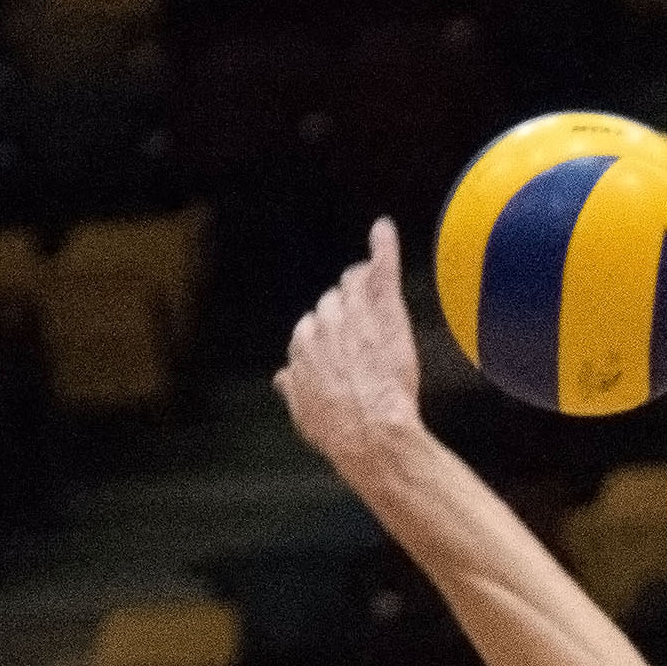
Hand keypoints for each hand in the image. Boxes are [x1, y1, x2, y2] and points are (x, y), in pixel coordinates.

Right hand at [278, 221, 430, 476]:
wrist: (370, 434)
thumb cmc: (339, 431)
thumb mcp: (306, 415)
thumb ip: (293, 389)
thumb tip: (282, 378)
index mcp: (303, 345)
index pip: (314, 324)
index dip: (332, 334)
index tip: (345, 349)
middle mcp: (323, 323)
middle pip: (333, 301)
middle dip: (348, 311)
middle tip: (367, 335)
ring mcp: (353, 314)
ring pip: (354, 284)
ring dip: (364, 289)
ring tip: (377, 301)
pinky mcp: (380, 309)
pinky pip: (381, 269)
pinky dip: (384, 247)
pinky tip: (384, 231)